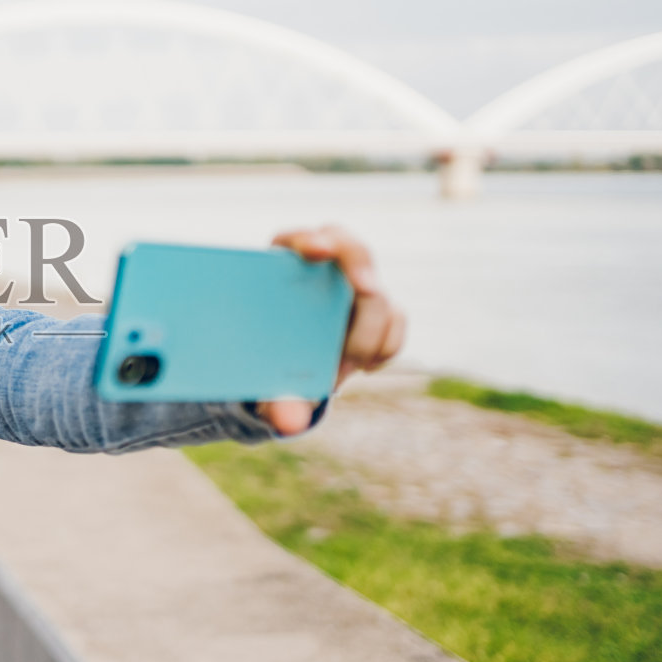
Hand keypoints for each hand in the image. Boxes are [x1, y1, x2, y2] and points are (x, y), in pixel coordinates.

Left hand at [254, 225, 406, 435]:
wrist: (287, 371)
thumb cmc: (265, 366)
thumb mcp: (265, 384)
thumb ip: (275, 401)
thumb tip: (289, 423)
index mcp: (278, 270)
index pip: (295, 239)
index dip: (308, 238)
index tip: (317, 249)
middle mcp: (320, 269)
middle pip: (349, 248)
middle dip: (359, 266)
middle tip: (366, 288)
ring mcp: (353, 286)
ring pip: (377, 294)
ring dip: (367, 333)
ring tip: (346, 367)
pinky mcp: (379, 307)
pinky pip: (396, 320)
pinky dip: (386, 345)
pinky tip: (363, 366)